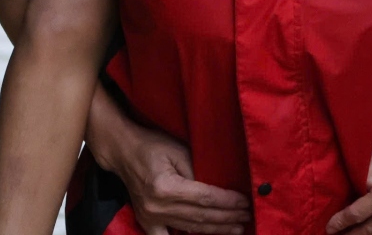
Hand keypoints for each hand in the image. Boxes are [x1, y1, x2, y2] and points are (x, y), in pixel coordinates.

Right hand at [98, 124, 251, 234]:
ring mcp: (150, 217)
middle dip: (227, 217)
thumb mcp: (178, 151)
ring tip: (236, 228)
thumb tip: (221, 190)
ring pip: (190, 229)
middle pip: (201, 216)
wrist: (124, 152)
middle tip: (247, 216)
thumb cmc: (153, 146)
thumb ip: (198, 171)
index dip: (227, 202)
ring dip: (216, 229)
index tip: (245, 202)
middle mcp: (157, 206)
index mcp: (165, 187)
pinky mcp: (146, 222)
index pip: (205, 198)